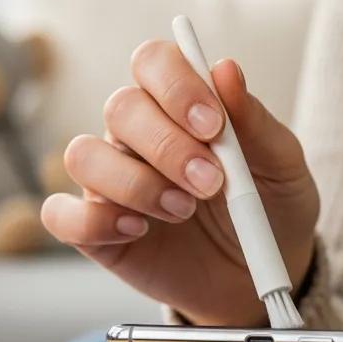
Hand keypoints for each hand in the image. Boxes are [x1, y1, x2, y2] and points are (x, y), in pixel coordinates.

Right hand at [40, 42, 318, 325]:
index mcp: (178, 105)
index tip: (214, 126)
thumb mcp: (282, 167)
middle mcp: (135, 135)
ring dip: (134, 183)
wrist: (259, 278)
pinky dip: (91, 220)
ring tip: (181, 211)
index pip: (153, 62)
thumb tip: (225, 68)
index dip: (176, 86)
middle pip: (120, 108)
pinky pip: (60, 214)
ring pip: (83, 156)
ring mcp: (111, 181)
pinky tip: (136, 231)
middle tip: (211, 184)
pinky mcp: (95, 230)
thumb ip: (255, 121)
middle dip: (167, 146)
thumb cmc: (269, 210)